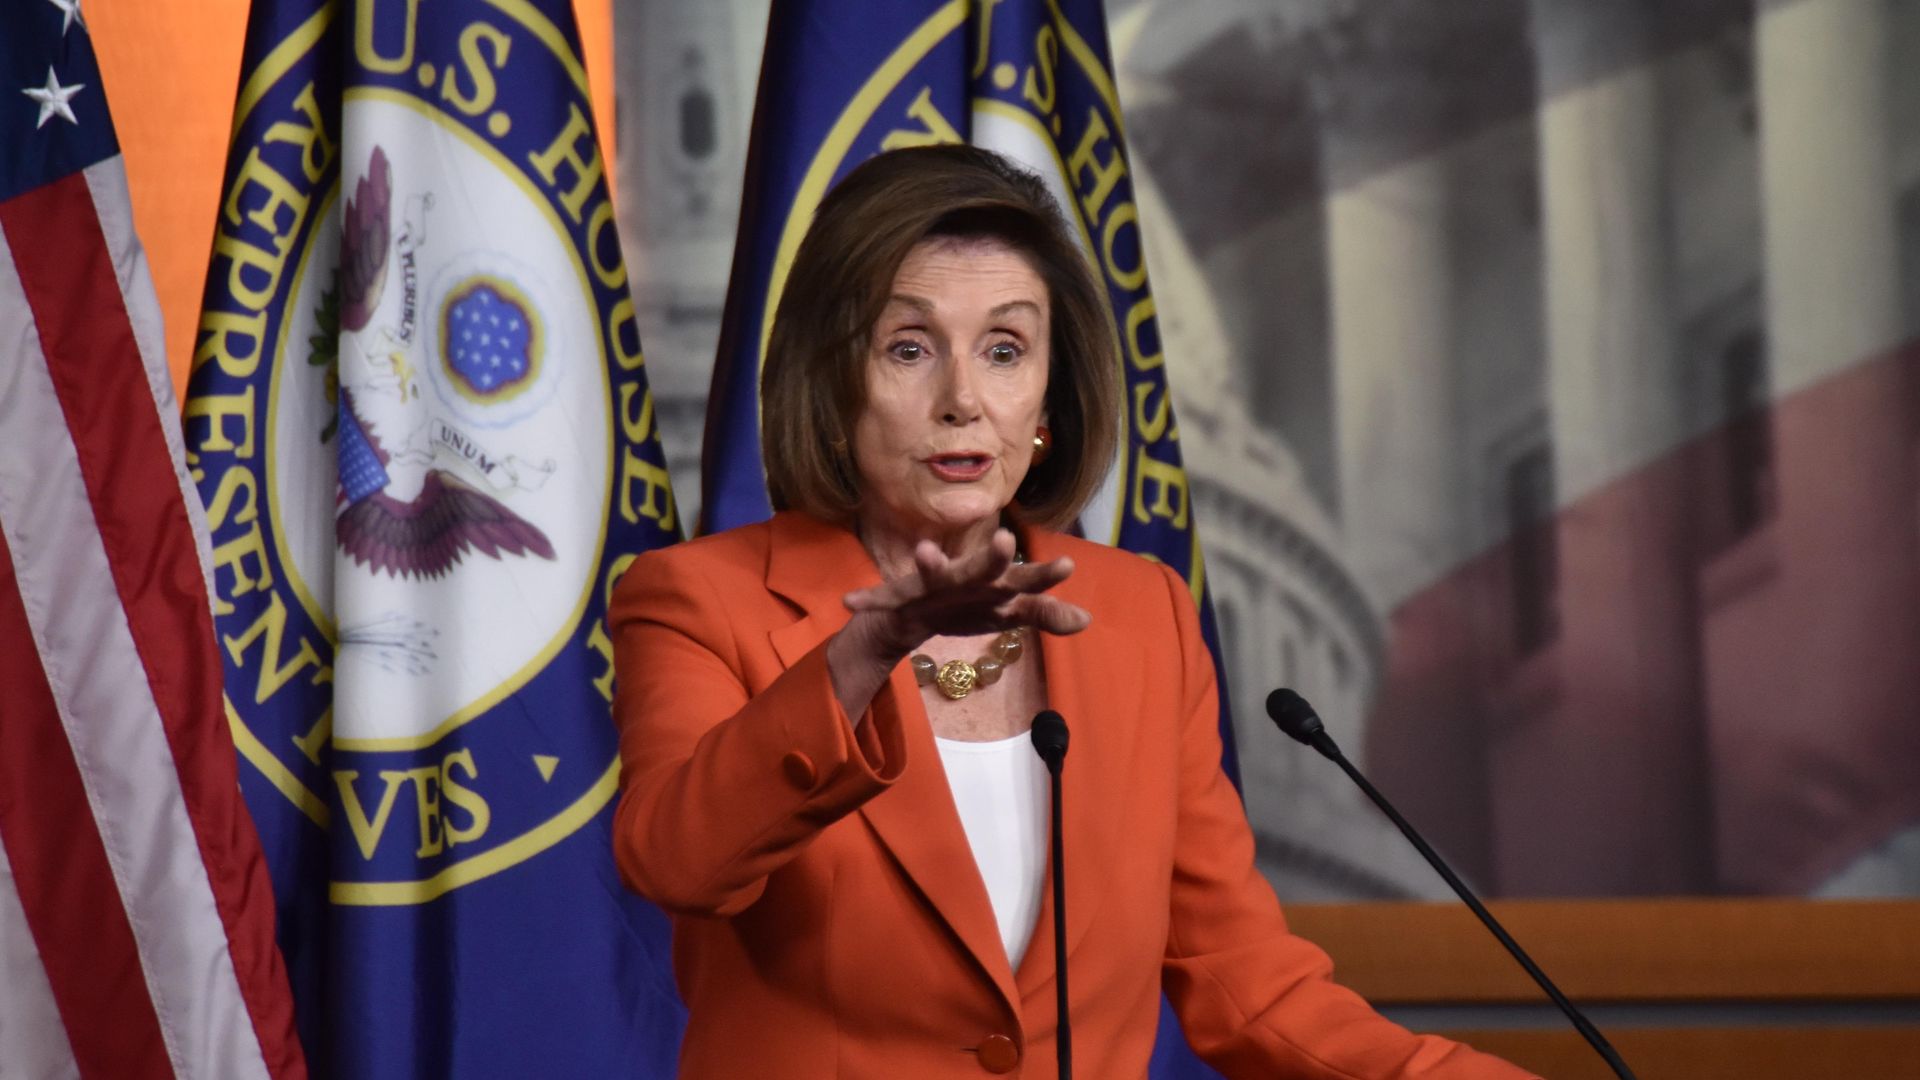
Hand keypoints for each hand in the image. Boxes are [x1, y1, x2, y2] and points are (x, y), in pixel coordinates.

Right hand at [841, 528, 1090, 660]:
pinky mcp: (900, 595)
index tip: (1069, 565)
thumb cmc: (971, 605)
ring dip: (929, 564)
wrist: (918, 610)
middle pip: (983, 568)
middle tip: (1006, 541)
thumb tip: (1087, 620)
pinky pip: (883, 598)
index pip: (1027, 580)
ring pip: (932, 574)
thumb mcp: (1009, 613)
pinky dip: (868, 600)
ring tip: (925, 552)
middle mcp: (967, 578)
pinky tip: (851, 602)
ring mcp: (932, 584)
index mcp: (995, 585)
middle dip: (992, 558)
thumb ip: (1044, 615)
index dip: (1045, 575)